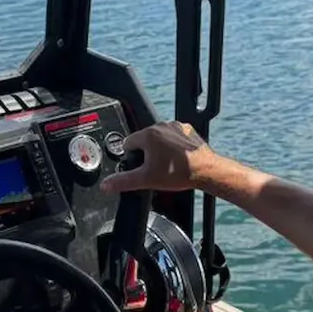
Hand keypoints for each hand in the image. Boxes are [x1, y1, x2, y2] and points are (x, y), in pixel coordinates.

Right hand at [100, 121, 219, 193]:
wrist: (206, 171)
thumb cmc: (178, 174)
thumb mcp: (146, 180)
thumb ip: (123, 181)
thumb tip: (106, 185)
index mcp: (148, 135)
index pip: (128, 143)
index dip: (132, 158)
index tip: (142, 168)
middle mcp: (160, 126)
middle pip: (144, 140)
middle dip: (146, 153)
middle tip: (156, 169)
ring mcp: (175, 126)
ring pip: (159, 138)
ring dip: (160, 149)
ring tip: (168, 165)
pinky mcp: (187, 130)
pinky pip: (174, 136)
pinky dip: (173, 146)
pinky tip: (178, 159)